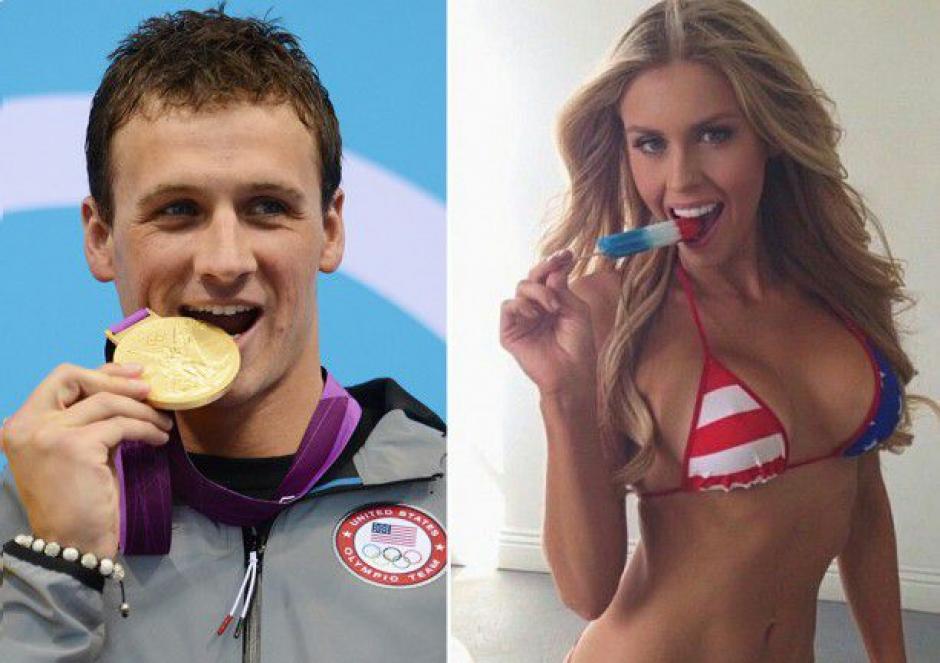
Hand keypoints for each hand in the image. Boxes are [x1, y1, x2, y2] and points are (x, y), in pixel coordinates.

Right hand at [1, 363, 172, 557]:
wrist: (73, 543)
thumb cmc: (78, 501)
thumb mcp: (77, 450)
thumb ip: (89, 420)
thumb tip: (128, 389)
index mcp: (21, 424)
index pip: (60, 379)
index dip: (100, 372)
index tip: (134, 374)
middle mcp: (27, 425)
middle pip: (76, 378)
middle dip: (119, 381)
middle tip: (151, 392)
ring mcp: (49, 434)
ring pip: (106, 402)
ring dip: (142, 410)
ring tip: (162, 423)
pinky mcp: (76, 447)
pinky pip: (122, 425)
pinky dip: (146, 428)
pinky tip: (159, 439)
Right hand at [500, 250, 597, 395]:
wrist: (571, 374)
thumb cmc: (578, 347)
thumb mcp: (577, 311)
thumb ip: (563, 290)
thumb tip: (554, 270)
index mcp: (553, 302)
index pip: (549, 276)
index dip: (556, 262)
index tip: (568, 254)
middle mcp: (536, 307)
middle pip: (533, 276)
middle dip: (545, 267)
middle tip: (558, 263)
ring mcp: (522, 319)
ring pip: (521, 287)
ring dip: (538, 291)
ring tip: (553, 307)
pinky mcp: (510, 332)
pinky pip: (508, 306)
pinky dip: (522, 305)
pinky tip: (535, 315)